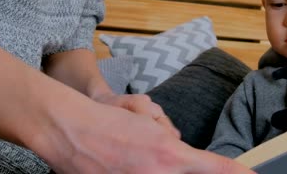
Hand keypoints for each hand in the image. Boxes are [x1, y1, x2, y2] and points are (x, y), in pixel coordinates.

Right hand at [35, 100, 253, 173]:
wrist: (71, 131)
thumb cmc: (109, 120)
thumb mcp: (147, 118)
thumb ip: (170, 136)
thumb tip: (178, 146)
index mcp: (170, 154)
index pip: (215, 168)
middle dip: (191, 166)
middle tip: (160, 151)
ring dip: (161, 167)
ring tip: (134, 152)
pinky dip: (144, 169)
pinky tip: (130, 160)